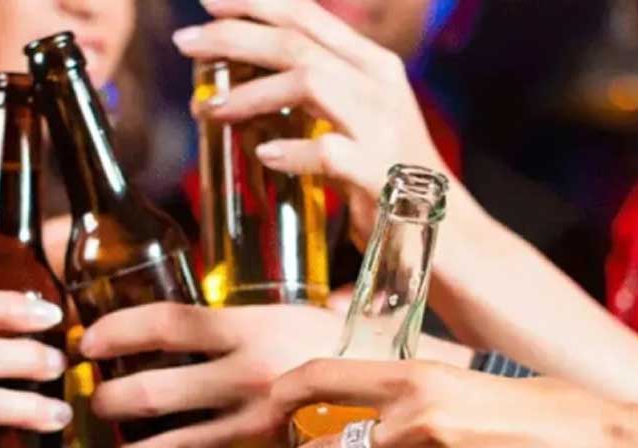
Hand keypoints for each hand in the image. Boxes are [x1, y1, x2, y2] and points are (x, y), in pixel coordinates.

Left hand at [80, 302, 341, 447]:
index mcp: (251, 332)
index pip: (167, 324)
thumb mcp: (286, 317)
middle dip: (110, 404)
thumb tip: (173, 324)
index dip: (118, 331)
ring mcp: (260, 432)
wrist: (408, 387)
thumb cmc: (342, 343)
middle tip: (96, 407)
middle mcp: (248, 381)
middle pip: (155, 393)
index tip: (87, 343)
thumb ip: (233, 322)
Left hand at [174, 0, 447, 243]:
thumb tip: (245, 91)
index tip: (207, 2)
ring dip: (250, 92)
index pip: (308, 17)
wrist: (452, 235)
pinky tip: (264, 156)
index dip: (256, 3)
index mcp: (372, 67)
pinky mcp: (384, 174)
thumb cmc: (392, 180)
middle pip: (297, 41)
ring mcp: (384, 127)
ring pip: (309, 82)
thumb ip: (315, 100)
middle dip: (234, 36)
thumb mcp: (357, 124)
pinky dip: (292, 151)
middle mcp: (380, 85)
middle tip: (185, 43)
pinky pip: (330, 152)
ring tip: (208, 108)